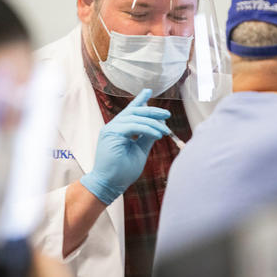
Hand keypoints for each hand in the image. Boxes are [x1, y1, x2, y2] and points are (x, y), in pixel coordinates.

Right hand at [80, 88, 170, 204]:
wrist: (109, 185)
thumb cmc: (122, 171)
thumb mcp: (139, 151)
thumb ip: (147, 138)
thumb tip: (159, 126)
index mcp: (119, 129)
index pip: (131, 111)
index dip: (140, 100)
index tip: (148, 91)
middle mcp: (114, 126)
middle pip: (134, 111)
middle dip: (152, 111)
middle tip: (167, 115)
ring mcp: (111, 129)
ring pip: (135, 117)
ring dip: (152, 122)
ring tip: (165, 131)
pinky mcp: (111, 134)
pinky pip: (133, 126)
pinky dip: (147, 129)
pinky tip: (158, 135)